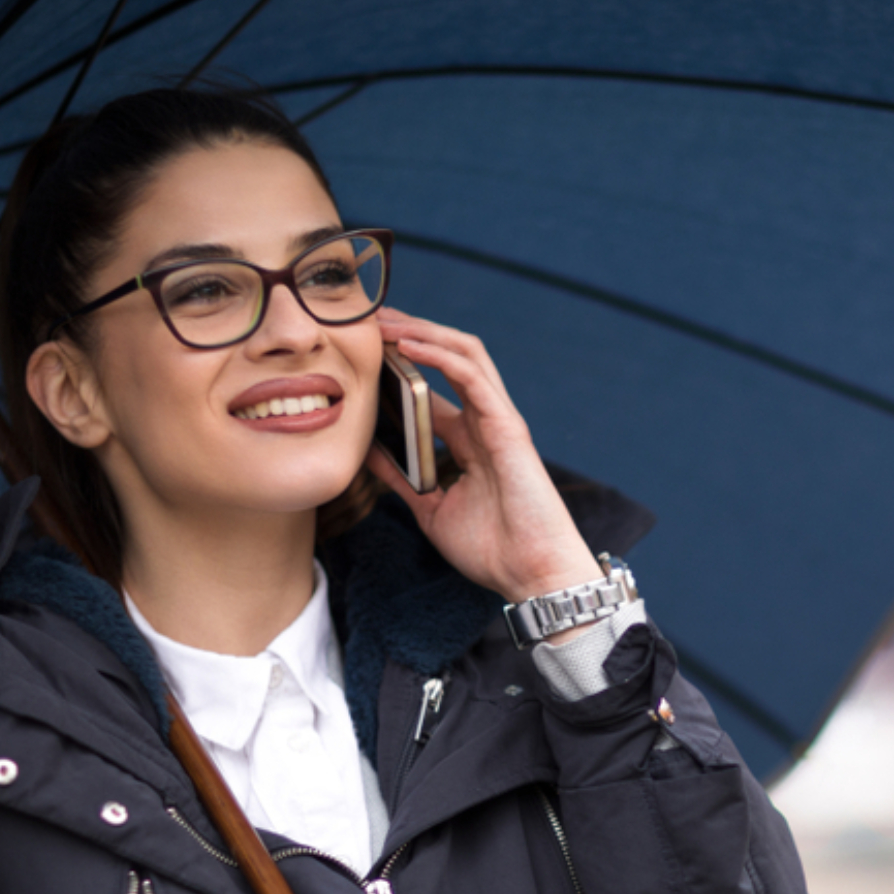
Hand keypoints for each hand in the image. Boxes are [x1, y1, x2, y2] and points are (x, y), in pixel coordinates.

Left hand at [366, 309, 603, 603]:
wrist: (530, 574)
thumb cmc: (491, 549)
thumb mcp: (430, 509)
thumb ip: (402, 479)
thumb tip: (367, 454)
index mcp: (468, 441)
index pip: (433, 386)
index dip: (400, 364)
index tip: (363, 350)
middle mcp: (484, 422)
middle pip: (447, 358)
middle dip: (409, 333)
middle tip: (368, 319)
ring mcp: (498, 420)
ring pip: (462, 354)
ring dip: (422, 332)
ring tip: (384, 322)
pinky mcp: (506, 425)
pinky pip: (472, 376)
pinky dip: (439, 355)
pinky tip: (409, 345)